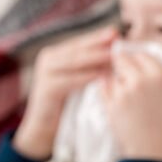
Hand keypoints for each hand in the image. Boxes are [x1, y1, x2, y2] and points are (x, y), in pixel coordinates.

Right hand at [14, 28, 115, 158]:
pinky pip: (69, 81)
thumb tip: (116, 51)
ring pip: (74, 61)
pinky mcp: (45, 89)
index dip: (98, 37)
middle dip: (98, 44)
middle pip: (78, 48)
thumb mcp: (80, 79)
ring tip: (114, 56)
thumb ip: (92, 65)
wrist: (45, 129)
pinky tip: (101, 76)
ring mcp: (45, 73)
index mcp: (57, 54)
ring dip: (96, 58)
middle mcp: (49, 59)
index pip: (81, 41)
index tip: (116, 33)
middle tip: (116, 40)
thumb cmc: (68, 103)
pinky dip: (86, 78)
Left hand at [101, 50, 161, 161]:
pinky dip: (106, 90)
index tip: (135, 62)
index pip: (143, 55)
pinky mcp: (111, 105)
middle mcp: (142, 80)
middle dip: (122, 64)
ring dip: (115, 80)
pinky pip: (103, 89)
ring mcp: (124, 92)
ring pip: (112, 75)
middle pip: (124, 59)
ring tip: (125, 94)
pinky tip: (114, 98)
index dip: (138, 59)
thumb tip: (143, 66)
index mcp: (161, 76)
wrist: (159, 153)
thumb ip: (158, 79)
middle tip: (122, 70)